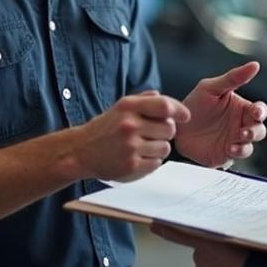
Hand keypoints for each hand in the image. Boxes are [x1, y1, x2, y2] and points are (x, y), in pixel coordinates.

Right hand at [75, 92, 190, 181]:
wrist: (80, 152)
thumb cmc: (104, 128)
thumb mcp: (121, 107)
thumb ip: (145, 100)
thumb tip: (168, 102)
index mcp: (128, 107)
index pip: (164, 106)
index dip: (179, 110)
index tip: (185, 116)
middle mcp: (129, 125)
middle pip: (169, 129)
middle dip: (165, 131)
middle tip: (152, 134)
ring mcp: (130, 147)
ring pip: (165, 148)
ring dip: (158, 148)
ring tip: (142, 146)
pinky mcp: (131, 166)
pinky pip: (157, 163)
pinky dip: (151, 161)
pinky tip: (137, 157)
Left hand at [151, 223, 247, 266]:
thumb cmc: (253, 252)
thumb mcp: (240, 233)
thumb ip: (229, 232)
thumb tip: (231, 232)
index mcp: (205, 241)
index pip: (179, 234)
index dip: (165, 229)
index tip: (152, 225)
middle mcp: (201, 257)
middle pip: (201, 250)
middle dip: (212, 249)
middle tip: (232, 247)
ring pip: (210, 264)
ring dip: (221, 262)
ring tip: (240, 260)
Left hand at [176, 62, 266, 167]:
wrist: (175, 125)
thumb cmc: (195, 104)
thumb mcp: (211, 87)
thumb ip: (233, 78)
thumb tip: (254, 65)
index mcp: (241, 108)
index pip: (259, 110)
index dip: (261, 111)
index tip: (256, 112)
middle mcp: (240, 125)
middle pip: (259, 130)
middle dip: (256, 131)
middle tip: (244, 131)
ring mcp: (234, 141)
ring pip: (251, 145)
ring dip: (247, 144)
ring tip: (236, 140)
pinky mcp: (225, 154)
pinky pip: (237, 156)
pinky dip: (237, 152)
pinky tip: (230, 148)